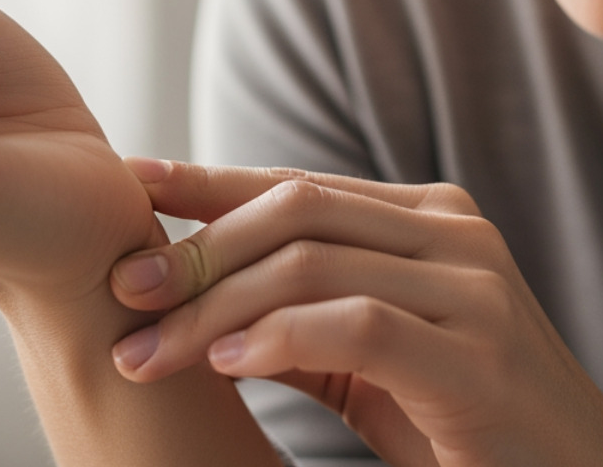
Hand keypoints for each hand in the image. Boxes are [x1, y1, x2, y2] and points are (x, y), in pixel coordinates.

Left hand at [105, 161, 602, 466]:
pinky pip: (356, 323)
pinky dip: (280, 337)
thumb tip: (194, 299)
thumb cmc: (465, 421)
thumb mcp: (371, 360)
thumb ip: (301, 316)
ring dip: (216, 305)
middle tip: (127, 288)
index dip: (208, 182)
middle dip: (198, 246)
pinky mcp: (475, 353)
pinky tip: (230, 362)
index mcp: (429, 218)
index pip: (298, 184)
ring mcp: (472, 285)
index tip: (130, 185)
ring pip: (312, 261)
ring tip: (150, 346)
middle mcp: (453, 232)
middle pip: (295, 208)